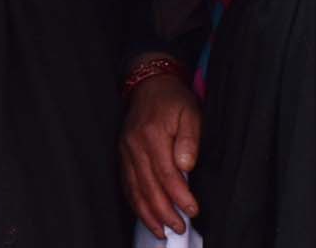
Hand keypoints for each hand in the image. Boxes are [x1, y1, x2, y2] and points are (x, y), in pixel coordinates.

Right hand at [121, 65, 200, 237]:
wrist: (149, 84)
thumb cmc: (173, 100)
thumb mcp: (191, 113)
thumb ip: (189, 140)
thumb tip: (186, 166)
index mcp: (152, 135)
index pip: (166, 174)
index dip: (180, 196)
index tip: (193, 210)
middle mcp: (134, 145)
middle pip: (148, 186)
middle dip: (164, 212)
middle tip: (179, 228)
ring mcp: (125, 151)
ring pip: (134, 188)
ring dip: (147, 213)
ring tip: (161, 231)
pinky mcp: (122, 154)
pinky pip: (126, 183)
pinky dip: (135, 202)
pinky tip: (145, 214)